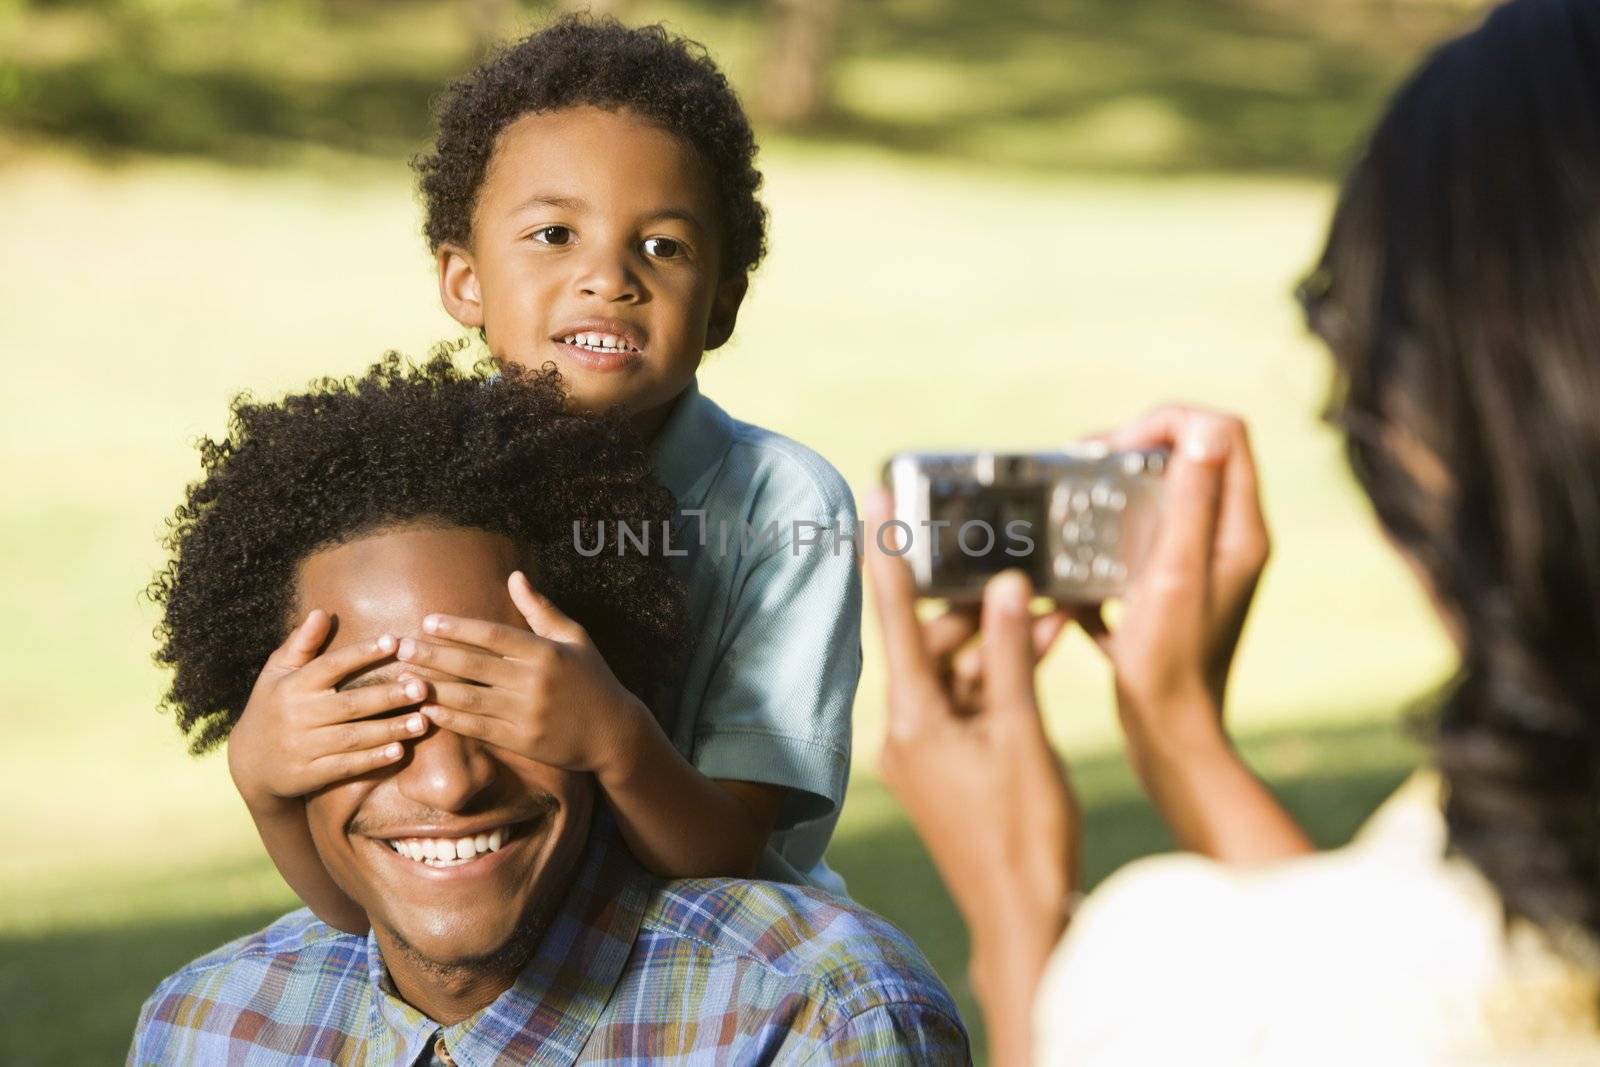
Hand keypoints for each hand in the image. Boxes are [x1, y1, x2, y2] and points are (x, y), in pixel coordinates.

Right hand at [229, 610, 429, 809]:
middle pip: (349, 704)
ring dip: (389, 730)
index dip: (362, 653)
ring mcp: (302, 748)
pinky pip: (345, 767)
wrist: (248, 764)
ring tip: (423, 721)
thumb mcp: (277, 672)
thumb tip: (322, 612)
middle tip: (422, 687)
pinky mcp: (308, 775)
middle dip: (387, 696)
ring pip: (353, 737)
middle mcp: (297, 716)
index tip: (394, 640)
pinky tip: (399, 751)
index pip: (330, 665)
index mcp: (292, 686)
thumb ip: (301, 643)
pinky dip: (372, 759)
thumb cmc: (273, 707)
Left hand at [398, 570, 648, 775]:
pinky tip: (428, 710)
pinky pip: (479, 729)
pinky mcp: (523, 741)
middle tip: (402, 646)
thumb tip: (514, 576)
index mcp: (546, 652)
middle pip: (474, 666)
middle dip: (434, 655)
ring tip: (406, 677)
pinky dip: (451, 719)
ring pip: (470, 698)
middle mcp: (534, 682)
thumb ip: (541, 609)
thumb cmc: (593, 679)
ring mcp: (528, 714)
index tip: (429, 621)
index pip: (493, 635)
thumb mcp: (574, 638)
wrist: (614, 732)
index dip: (459, 628)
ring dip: (435, 687)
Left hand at [864, 491, 1076, 1008]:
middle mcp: (907, 733)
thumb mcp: (1021, 734)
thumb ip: (1010, 656)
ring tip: (1043, 602)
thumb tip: (1005, 586)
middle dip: (972, 605)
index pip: (893, 621)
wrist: (1023, 919)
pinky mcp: (950, 768)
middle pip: (931, 644)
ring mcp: (927, 752)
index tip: (873, 502)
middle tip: (1007, 561)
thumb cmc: (1022, 835)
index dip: (886, 558)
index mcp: (913, 722)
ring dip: (997, 641)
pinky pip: (970, 703)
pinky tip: (1042, 644)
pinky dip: (1001, 677)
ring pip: (958, 673)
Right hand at [1071, 406, 1270, 768]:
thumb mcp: (1174, 575)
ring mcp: (1200, 568)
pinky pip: (1139, 545)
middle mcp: (1227, 542)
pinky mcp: (1171, 594)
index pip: (1223, 433)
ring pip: (1161, 499)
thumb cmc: (1170, 665)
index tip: (1113, 449)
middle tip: (1082, 465)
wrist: (1169, 740)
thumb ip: (1191, 501)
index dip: (1167, 422)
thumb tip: (1204, 429)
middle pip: (1191, 458)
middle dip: (1134, 448)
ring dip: (1115, 492)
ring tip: (1072, 504)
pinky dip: (1106, 543)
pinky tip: (1075, 568)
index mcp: (1240, 530)